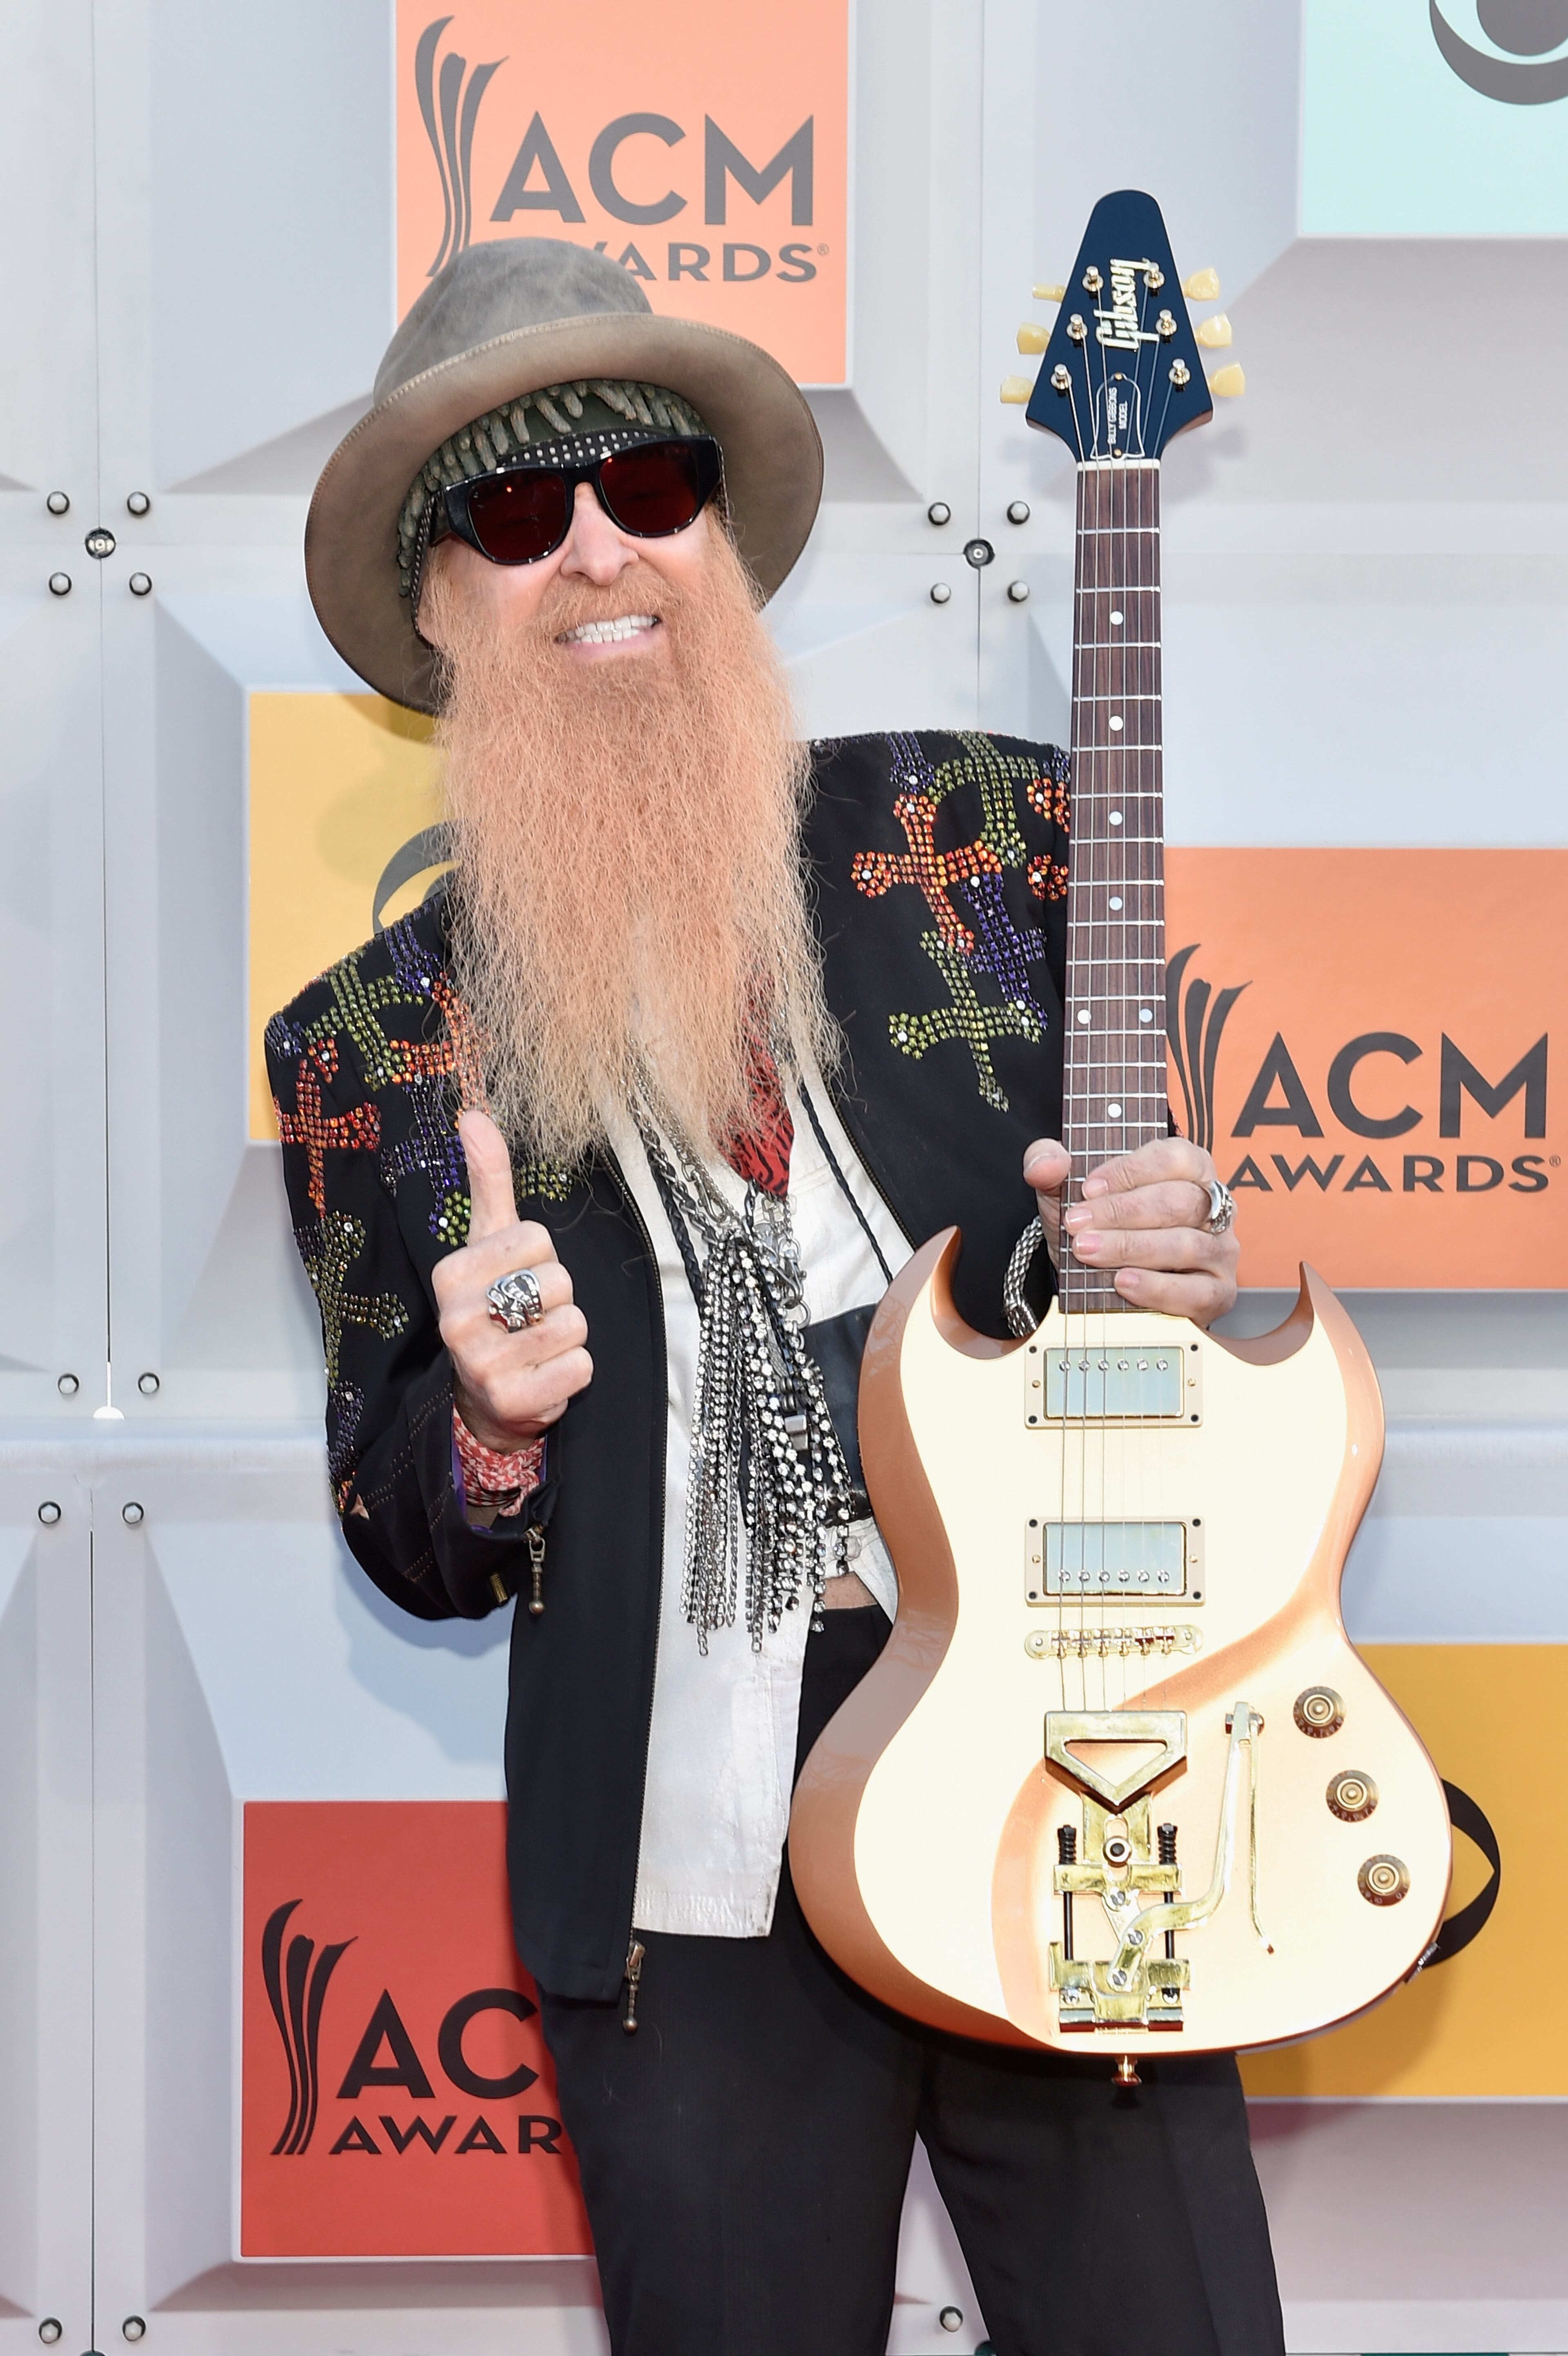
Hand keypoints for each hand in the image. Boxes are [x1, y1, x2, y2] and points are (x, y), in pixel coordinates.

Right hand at [433, 1109, 592, 1446]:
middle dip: (557, 1298)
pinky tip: (544, 1376)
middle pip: (559, 1279)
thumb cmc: (495, 1307)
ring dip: (567, 1335)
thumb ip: (488, 1180)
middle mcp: (457, 1319)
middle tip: (528, 1317)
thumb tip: (474, 1116)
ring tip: (537, 1346)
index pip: (536, 1238)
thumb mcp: (490, 1243)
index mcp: (451, 1274)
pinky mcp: (515, 1400)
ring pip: (573, 1322)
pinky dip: (574, 1372)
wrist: (487, 1398)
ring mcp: (483, 1364)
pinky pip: (580, 1366)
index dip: (540, 1257)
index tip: (516, 1279)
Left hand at [1023, 1136, 1238, 1327]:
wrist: (1097, 1278)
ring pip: (1186, 1244)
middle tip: (1078, 1225)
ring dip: (1131, 1248)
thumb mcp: (1065, 1190)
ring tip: (1089, 1252)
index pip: (1174, 1157)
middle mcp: (1214, 1205)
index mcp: (1189, 1166)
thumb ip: (1049, 1163)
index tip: (1087, 1188)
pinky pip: (1196, 1292)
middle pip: (1179, 1201)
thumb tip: (1046, 1164)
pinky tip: (1124, 1282)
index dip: (1130, 1171)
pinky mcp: (1218, 1292)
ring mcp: (1221, 1250)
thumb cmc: (1095, 1224)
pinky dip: (1158, 1288)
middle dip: (1122, 1213)